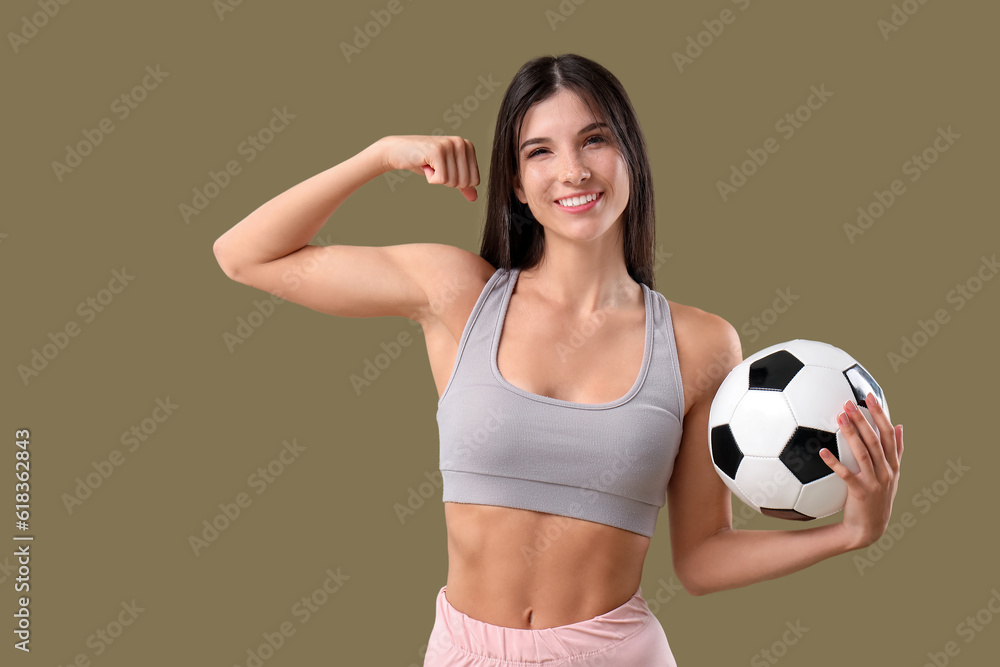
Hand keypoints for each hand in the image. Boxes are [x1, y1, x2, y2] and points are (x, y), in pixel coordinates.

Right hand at [377, 135, 479, 200]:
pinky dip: (431, 178)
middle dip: (447, 181)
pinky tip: (425, 165)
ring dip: (438, 179)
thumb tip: (474, 197)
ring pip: (453, 181)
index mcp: (468, 146)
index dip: (456, 182)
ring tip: (430, 166)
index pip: (474, 180)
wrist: (398, 151)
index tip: (444, 169)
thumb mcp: (447, 172)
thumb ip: (462, 183)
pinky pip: (442, 179)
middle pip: (465, 182)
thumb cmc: (424, 161)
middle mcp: (461, 143)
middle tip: (436, 168)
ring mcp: (450, 145)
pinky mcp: (437, 151)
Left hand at [818, 392, 903, 550]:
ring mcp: (875, 482)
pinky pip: (846, 475)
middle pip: (876, 440)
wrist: (869, 529)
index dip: (880, 414)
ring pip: (863, 454)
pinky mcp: (861, 493)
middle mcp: (887, 471)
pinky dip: (834, 463)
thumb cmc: (877, 498)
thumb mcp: (892, 475)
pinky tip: (822, 452)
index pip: (889, 434)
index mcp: (893, 464)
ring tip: (839, 417)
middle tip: (848, 401)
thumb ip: (897, 450)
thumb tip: (901, 425)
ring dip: (851, 434)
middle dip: (863, 419)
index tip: (870, 396)